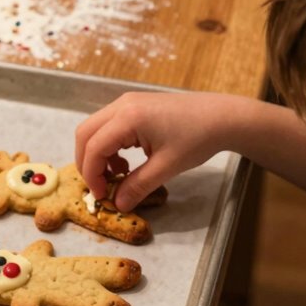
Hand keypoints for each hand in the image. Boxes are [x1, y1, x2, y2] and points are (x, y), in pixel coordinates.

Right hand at [75, 91, 235, 210]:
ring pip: (94, 128)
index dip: (92, 175)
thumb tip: (119, 204)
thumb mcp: (166, 167)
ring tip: (118, 174)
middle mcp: (122, 105)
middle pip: (85, 134)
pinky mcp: (134, 105)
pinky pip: (108, 125)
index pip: (94, 147)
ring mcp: (127, 102)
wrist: (221, 117)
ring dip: (97, 154)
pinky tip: (126, 160)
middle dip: (87, 163)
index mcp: (128, 118)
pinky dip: (108, 145)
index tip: (103, 195)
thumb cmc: (197, 139)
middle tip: (101, 186)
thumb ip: (138, 186)